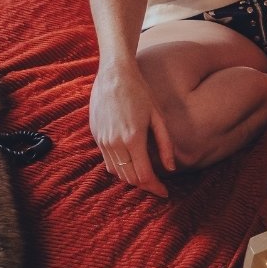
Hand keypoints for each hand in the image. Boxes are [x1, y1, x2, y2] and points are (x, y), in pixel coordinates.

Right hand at [89, 60, 174, 197]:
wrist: (114, 74)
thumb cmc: (140, 92)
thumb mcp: (158, 116)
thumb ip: (165, 144)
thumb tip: (171, 168)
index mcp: (133, 138)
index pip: (143, 176)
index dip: (155, 188)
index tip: (165, 193)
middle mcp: (114, 143)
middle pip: (129, 178)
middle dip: (144, 186)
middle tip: (158, 188)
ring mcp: (102, 140)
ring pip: (116, 172)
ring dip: (131, 179)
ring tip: (146, 178)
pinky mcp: (96, 136)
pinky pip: (107, 161)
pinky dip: (120, 168)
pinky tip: (131, 164)